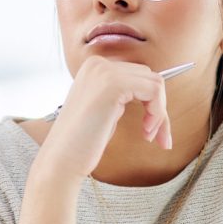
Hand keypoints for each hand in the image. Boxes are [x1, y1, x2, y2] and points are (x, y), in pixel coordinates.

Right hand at [40, 55, 173, 179]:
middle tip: (152, 135)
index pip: (138, 75)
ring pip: (156, 83)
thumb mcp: (105, 109)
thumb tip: (154, 92)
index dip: (150, 102)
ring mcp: (105, 72)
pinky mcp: (114, 85)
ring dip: (159, 113)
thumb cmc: (82, 141)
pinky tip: (146, 132)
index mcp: (94, 67)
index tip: (150, 129)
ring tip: (149, 135)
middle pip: (149, 77)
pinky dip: (158, 113)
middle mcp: (98, 64)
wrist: (62, 159)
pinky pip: (154, 91)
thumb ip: (122, 95)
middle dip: (158, 108)